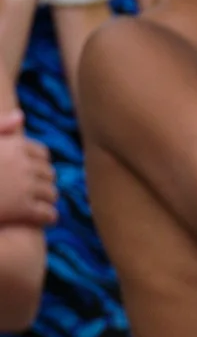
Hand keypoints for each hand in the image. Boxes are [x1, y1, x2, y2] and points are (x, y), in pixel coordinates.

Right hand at [0, 113, 56, 227]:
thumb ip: (0, 127)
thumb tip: (21, 116)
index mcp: (14, 145)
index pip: (42, 154)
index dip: (40, 164)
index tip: (36, 173)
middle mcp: (23, 164)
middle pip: (49, 174)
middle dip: (44, 182)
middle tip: (39, 192)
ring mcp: (24, 187)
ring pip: (51, 193)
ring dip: (48, 199)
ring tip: (41, 205)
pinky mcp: (22, 209)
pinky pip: (48, 213)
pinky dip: (49, 216)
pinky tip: (44, 219)